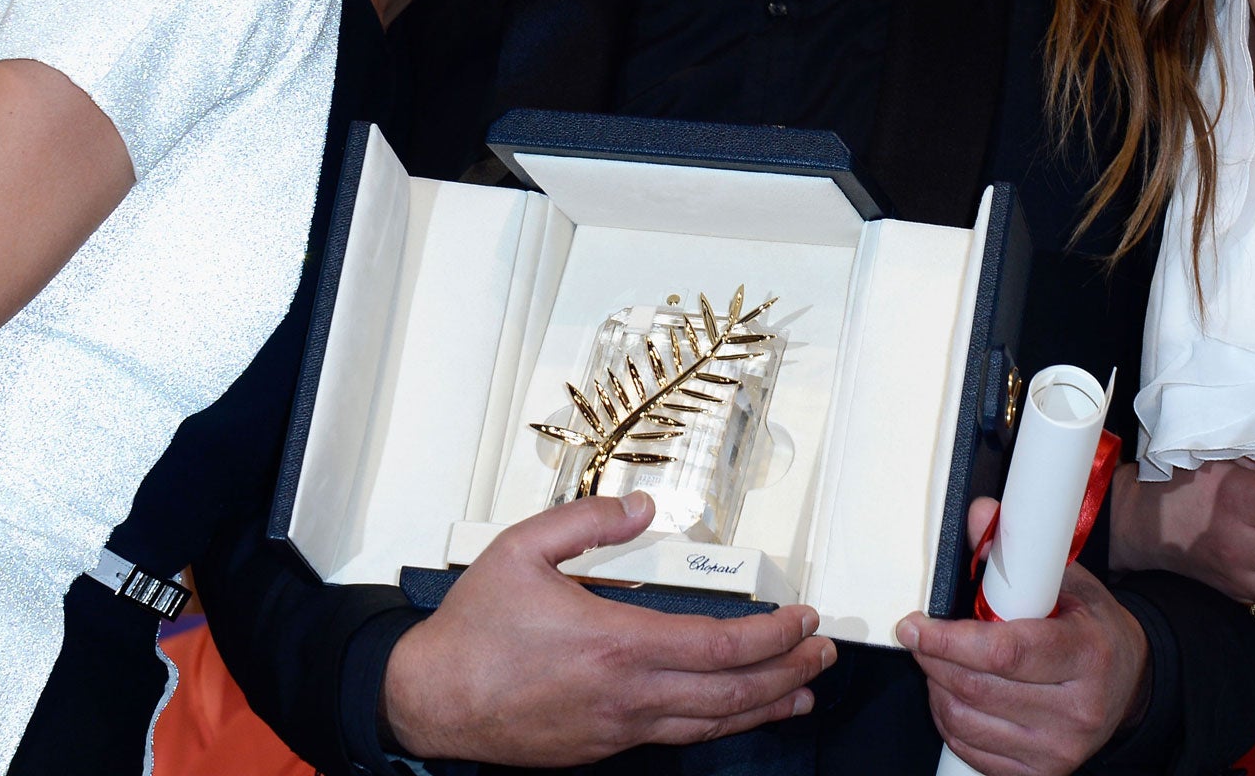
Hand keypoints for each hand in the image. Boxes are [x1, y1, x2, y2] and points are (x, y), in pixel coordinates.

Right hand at [381, 492, 834, 763]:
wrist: (431, 700)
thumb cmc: (473, 632)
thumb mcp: (523, 548)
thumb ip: (589, 521)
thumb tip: (643, 507)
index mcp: (617, 644)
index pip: (722, 645)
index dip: (775, 635)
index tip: (802, 618)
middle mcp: (628, 694)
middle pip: (734, 691)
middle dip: (789, 670)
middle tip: (822, 652)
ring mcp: (619, 728)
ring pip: (713, 723)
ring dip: (767, 704)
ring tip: (803, 689)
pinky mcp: (605, 746)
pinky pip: (680, 737)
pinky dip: (722, 724)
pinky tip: (737, 714)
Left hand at [896, 497, 1148, 775]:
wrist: (1131, 683)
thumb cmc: (1091, 627)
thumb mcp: (1067, 580)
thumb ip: (1017, 551)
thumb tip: (978, 515)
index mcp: (1086, 654)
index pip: (1004, 652)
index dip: (949, 639)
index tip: (915, 625)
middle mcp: (1076, 709)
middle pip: (976, 688)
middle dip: (933, 657)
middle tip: (921, 635)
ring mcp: (1059, 749)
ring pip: (964, 721)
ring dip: (936, 686)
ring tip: (942, 661)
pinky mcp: (1042, 773)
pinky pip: (970, 750)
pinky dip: (949, 720)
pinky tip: (957, 694)